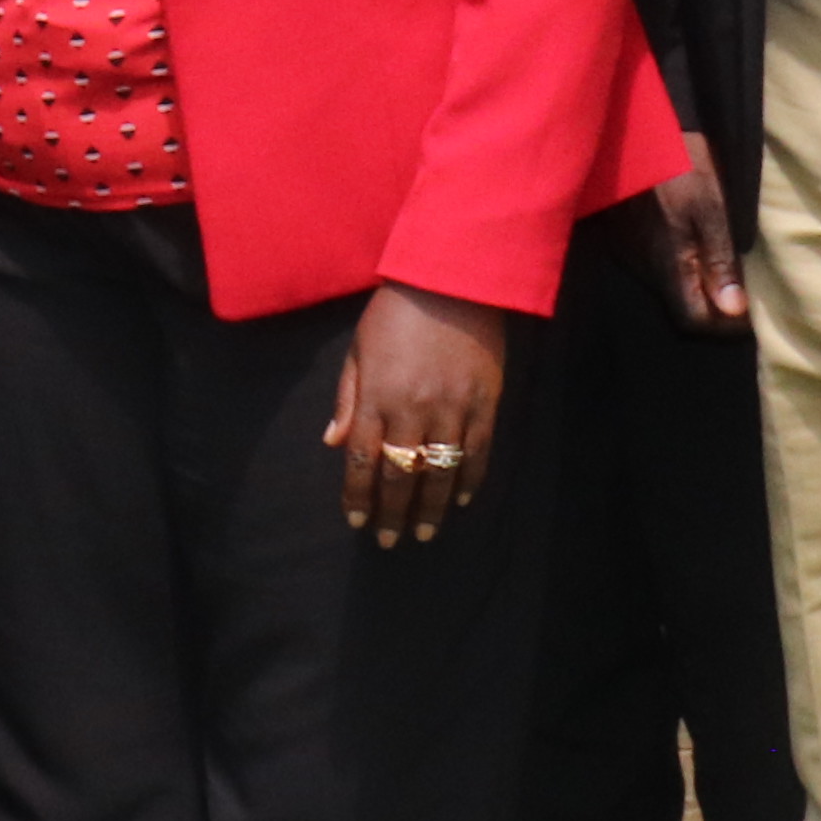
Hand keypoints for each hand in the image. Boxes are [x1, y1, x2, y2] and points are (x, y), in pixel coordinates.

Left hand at [321, 283, 510, 546]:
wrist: (453, 280)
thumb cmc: (395, 311)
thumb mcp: (359, 350)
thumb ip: (349, 399)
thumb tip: (334, 443)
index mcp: (378, 396)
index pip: (364, 460)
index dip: (359, 496)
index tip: (357, 521)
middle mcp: (414, 408)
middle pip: (401, 474)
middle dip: (393, 512)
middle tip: (390, 541)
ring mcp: (453, 407)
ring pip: (442, 471)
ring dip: (433, 507)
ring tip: (425, 532)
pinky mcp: (486, 401)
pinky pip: (479, 450)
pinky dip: (471, 479)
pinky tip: (464, 500)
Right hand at [596, 138, 750, 334]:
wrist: (633, 130)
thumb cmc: (678, 165)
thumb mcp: (710, 207)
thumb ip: (720, 260)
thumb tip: (734, 310)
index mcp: (667, 264)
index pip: (694, 322)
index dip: (725, 327)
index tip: (752, 315)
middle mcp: (642, 268)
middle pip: (680, 308)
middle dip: (714, 309)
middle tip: (745, 290)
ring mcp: (628, 254)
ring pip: (668, 288)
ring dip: (697, 286)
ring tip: (725, 267)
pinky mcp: (622, 239)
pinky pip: (654, 268)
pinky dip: (679, 268)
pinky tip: (695, 247)